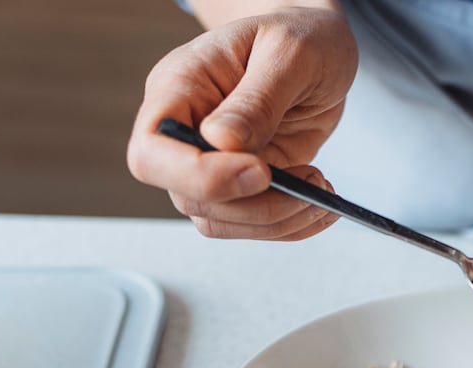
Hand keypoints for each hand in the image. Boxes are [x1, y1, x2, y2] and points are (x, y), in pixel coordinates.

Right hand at [127, 7, 357, 239]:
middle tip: (309, 183)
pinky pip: (251, 225)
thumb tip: (222, 143)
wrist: (320, 47)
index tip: (259, 171)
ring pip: (219, 220)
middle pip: (189, 196)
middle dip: (254, 204)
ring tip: (320, 190)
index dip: (197, 175)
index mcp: (180, 86)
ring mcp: (212, 163)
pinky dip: (289, 225)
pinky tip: (318, 205)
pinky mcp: (242, 185)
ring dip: (276, 219)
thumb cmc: (301, 37)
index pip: (152, 151)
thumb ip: (258, 98)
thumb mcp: (289, 52)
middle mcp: (187, 130)